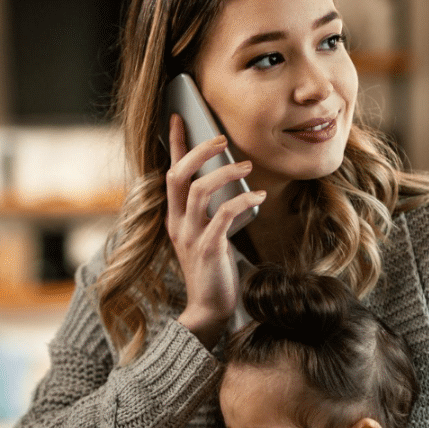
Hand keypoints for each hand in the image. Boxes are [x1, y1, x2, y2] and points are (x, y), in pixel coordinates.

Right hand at [164, 113, 265, 348]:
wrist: (209, 310)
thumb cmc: (214, 271)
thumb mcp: (207, 236)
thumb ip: (211, 212)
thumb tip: (232, 182)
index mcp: (175, 218)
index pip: (170, 173)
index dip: (174, 144)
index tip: (179, 117)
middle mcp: (177, 223)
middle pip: (178, 176)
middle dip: (198, 151)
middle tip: (221, 138)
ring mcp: (190, 236)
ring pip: (198, 191)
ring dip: (224, 173)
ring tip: (246, 166)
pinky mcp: (208, 249)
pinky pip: (221, 216)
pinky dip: (242, 202)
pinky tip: (258, 197)